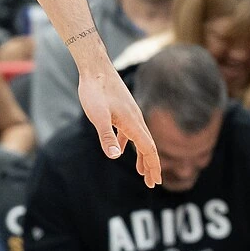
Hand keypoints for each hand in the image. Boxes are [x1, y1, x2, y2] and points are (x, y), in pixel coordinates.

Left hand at [78, 59, 161, 187]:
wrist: (94, 68)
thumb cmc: (94, 91)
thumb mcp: (98, 116)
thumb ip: (106, 136)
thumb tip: (114, 157)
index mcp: (132, 123)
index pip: (148, 149)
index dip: (153, 166)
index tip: (155, 182)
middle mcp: (135, 119)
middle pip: (148, 146)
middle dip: (151, 166)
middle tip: (153, 183)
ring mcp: (129, 114)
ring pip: (139, 140)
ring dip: (141, 157)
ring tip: (142, 172)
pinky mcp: (121, 111)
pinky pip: (129, 132)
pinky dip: (128, 144)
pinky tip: (120, 150)